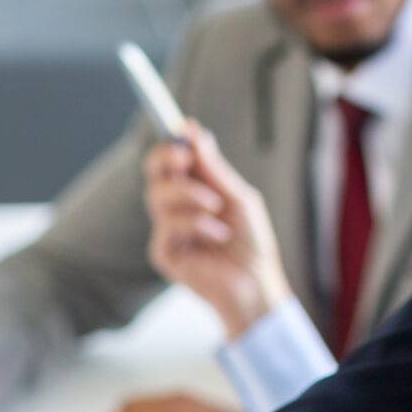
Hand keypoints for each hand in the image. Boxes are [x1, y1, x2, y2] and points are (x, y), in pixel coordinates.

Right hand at [145, 125, 293, 338]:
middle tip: (185, 158)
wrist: (257, 282)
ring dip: (189, 195)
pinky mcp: (164, 253)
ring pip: (157, 196)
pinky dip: (195, 224)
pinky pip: (167, 225)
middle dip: (168, 160)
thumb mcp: (237, 197)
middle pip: (154, 173)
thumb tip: (192, 130)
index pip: (170, 161)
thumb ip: (213, 168)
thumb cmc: (251, 241)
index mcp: (193, 191)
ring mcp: (167, 230)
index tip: (182, 131)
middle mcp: (176, 208)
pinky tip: (217, 236)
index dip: (171, 144)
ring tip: (216, 209)